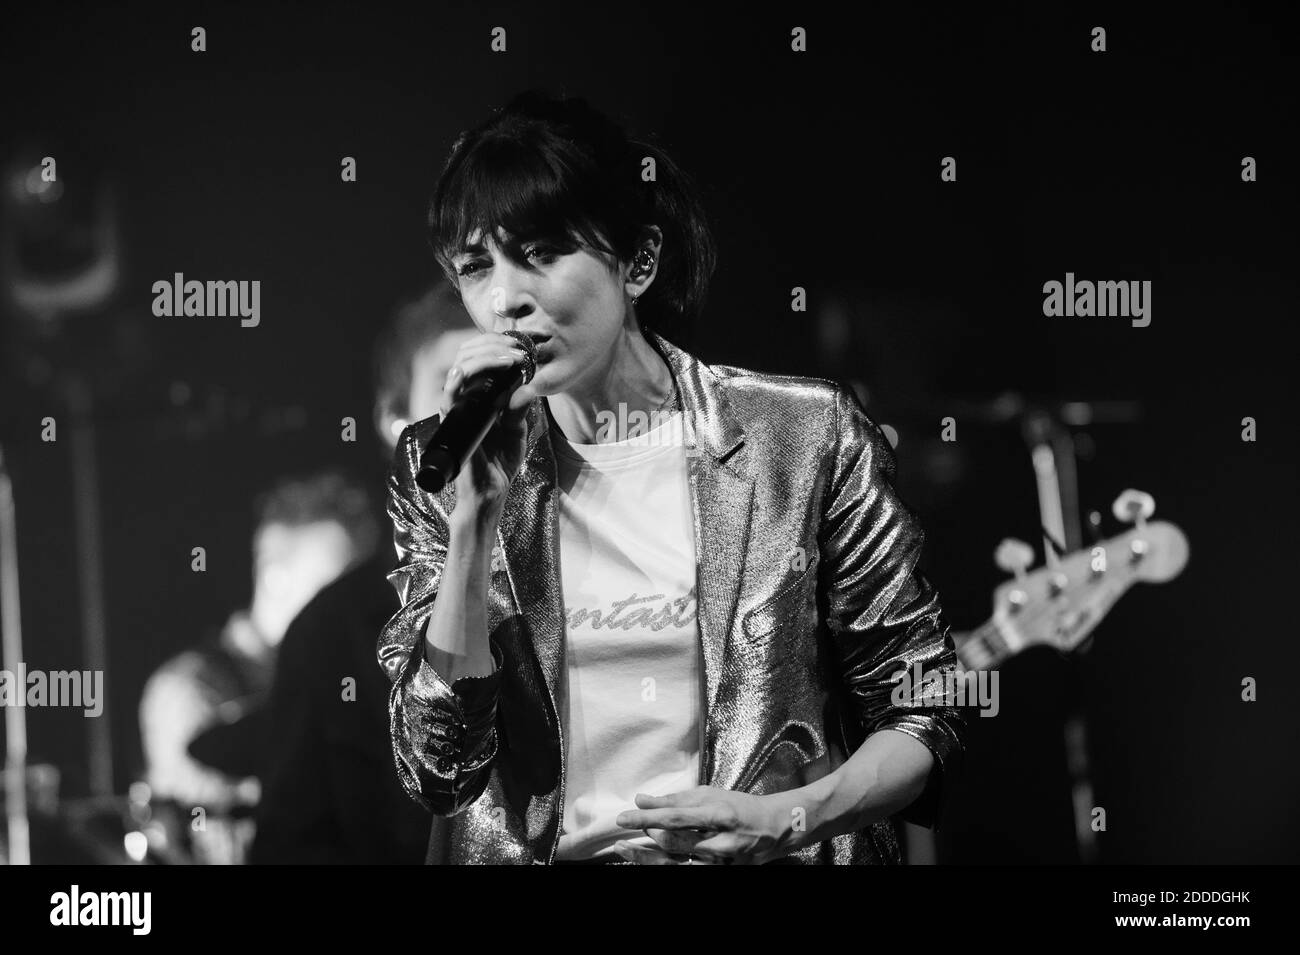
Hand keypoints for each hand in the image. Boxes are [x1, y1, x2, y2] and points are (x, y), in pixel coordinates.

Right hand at [441, 332, 539, 511]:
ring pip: (460, 368)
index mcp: (481, 395)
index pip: (481, 357)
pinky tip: (462, 373)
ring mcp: (458, 408)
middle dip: (493, 345)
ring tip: (509, 359)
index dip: (497, 345)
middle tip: (516, 349)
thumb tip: (527, 385)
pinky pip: (448, 398)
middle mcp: (467, 397)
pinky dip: (453, 382)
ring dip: (485, 357)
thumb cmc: (501, 461)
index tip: (520, 346)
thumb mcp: (517, 429)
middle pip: (469, 355)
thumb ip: (520, 407)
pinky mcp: (452, 422)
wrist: (491, 490)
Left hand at [611, 785, 791, 865]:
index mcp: (719, 815)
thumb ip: (676, 799)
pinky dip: (664, 866)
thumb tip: (642, 800)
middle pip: (673, 843)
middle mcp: (720, 842)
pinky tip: (649, 860)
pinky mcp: (720, 873)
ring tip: (626, 848)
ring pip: (675, 864)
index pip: (675, 817)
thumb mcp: (711, 795)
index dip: (646, 818)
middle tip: (630, 827)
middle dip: (647, 834)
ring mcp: (720, 863)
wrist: (774, 829)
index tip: (623, 818)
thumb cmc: (740, 807)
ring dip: (646, 856)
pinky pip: (686, 872)